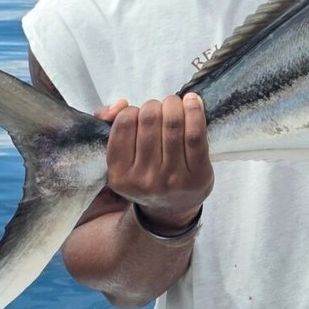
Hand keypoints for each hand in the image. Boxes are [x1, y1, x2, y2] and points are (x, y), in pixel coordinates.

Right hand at [96, 94, 212, 227]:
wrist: (171, 208)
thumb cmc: (144, 173)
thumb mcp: (120, 157)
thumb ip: (110, 124)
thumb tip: (119, 104)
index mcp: (120, 175)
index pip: (124, 124)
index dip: (133, 110)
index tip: (140, 114)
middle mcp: (144, 179)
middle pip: (150, 120)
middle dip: (156, 106)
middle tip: (160, 108)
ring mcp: (172, 179)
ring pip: (173, 124)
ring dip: (174, 105)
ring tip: (175, 104)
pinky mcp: (198, 175)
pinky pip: (195, 135)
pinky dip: (195, 111)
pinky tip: (192, 101)